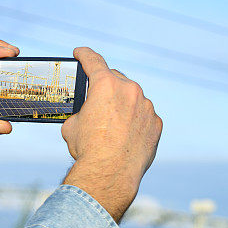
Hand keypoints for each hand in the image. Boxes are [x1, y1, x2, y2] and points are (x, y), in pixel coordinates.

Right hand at [62, 47, 161, 221]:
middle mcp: (130, 91)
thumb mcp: (72, 125)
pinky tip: (127, 134)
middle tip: (97, 96)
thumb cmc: (88, 150)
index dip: (85, 55)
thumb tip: (86, 115)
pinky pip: (144, 116)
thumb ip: (82, 111)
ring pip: (133, 98)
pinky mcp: (156, 123)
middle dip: (106, 85)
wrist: (111, 174)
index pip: (93, 61)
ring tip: (113, 122)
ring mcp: (146, 107)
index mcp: (105, 85)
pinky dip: (136, 120)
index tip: (81, 53)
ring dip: (123, 103)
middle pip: (116, 79)